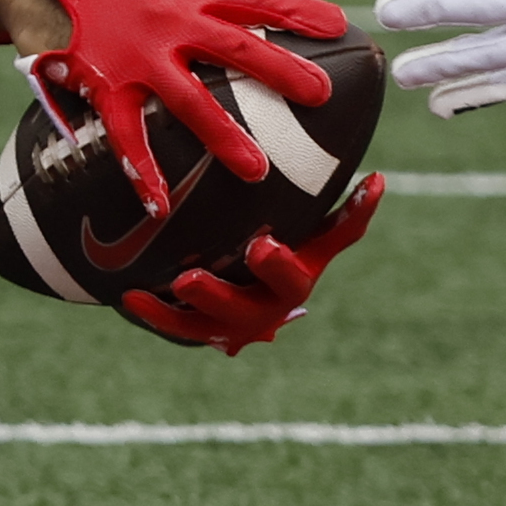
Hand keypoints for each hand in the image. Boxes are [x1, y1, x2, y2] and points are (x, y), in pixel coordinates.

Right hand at [19, 0, 344, 214]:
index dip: (299, 12)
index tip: (340, 25)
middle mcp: (170, 23)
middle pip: (237, 48)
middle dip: (282, 73)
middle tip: (322, 96)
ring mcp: (138, 58)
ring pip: (190, 101)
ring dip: (225, 137)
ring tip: (258, 171)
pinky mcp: (103, 86)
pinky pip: (126, 136)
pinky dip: (141, 172)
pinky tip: (159, 206)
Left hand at [121, 172, 385, 352]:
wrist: (210, 297)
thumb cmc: (254, 240)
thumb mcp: (282, 214)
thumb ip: (312, 189)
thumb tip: (374, 174)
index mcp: (305, 260)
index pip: (340, 235)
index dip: (356, 212)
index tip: (371, 181)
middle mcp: (279, 296)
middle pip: (288, 288)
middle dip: (278, 269)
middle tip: (261, 247)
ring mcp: (243, 319)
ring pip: (231, 316)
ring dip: (211, 299)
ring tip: (184, 281)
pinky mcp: (205, 331)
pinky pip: (182, 328)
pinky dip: (158, 315)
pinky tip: (131, 297)